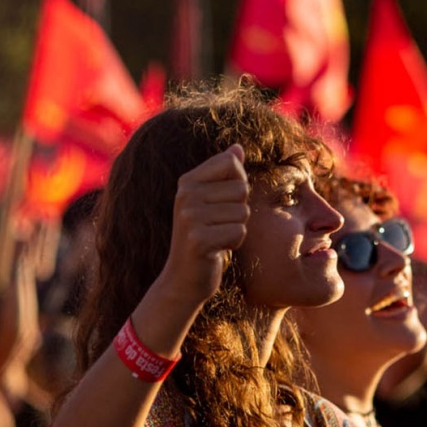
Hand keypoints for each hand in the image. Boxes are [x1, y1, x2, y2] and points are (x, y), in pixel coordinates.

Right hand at [159, 145, 250, 305]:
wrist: (184, 279)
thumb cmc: (204, 237)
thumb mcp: (210, 202)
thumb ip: (224, 174)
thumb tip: (238, 147)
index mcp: (187, 181)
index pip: (231, 162)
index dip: (238, 183)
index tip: (222, 203)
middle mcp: (185, 195)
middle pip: (242, 189)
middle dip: (238, 211)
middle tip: (218, 226)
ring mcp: (190, 217)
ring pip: (243, 212)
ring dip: (236, 229)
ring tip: (216, 237)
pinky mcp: (198, 239)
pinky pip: (239, 232)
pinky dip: (234, 244)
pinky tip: (216, 250)